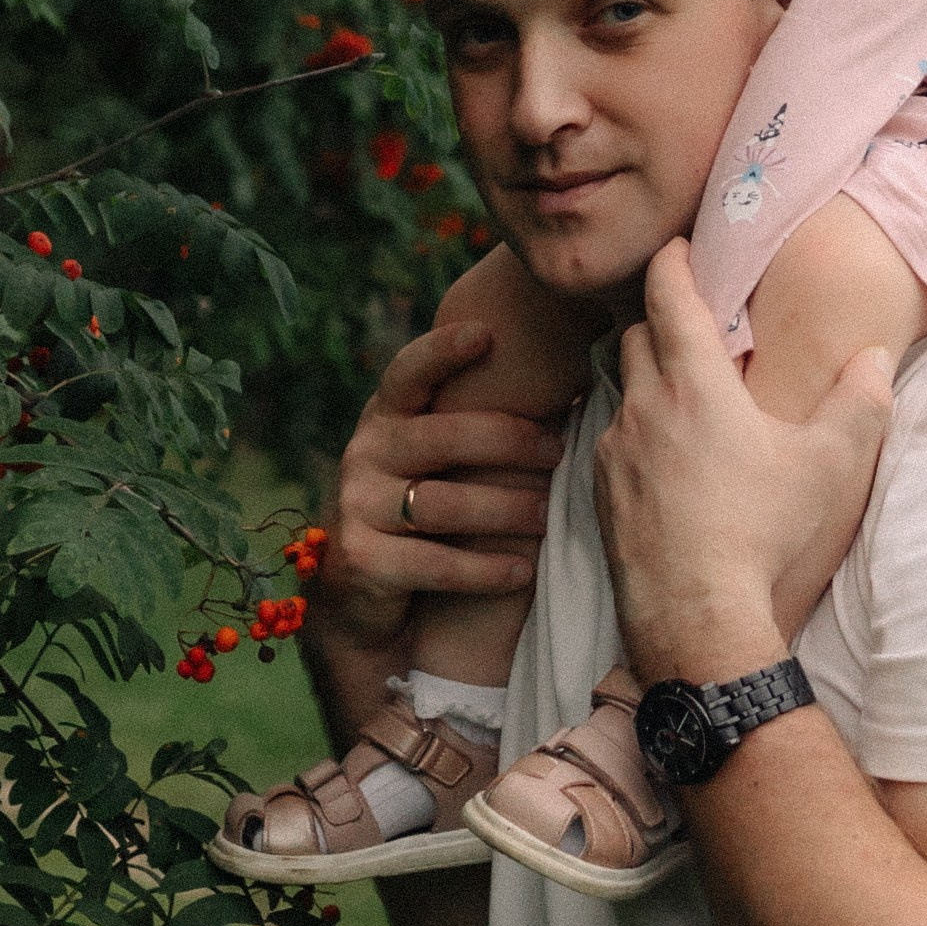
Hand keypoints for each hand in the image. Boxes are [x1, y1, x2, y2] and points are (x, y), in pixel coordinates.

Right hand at [321, 313, 566, 645]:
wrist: (358, 591)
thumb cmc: (420, 506)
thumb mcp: (431, 456)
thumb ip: (471, 419)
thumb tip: (569, 375)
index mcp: (386, 416)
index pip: (407, 373)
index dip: (442, 351)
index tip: (486, 334)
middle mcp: (364, 452)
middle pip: (441, 437)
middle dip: (508, 441)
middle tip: (560, 450)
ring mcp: (357, 506)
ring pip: (440, 503)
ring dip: (505, 510)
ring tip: (548, 516)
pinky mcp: (361, 560)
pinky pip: (434, 563)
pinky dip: (484, 569)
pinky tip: (523, 571)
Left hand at [594, 239, 893, 683]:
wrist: (696, 618)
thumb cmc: (764, 534)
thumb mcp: (831, 466)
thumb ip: (860, 403)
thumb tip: (876, 358)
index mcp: (694, 382)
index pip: (667, 293)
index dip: (672, 261)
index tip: (680, 247)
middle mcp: (644, 406)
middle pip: (635, 335)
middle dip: (660, 320)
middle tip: (693, 323)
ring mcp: (614, 452)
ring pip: (621, 390)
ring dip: (647, 380)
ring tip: (684, 396)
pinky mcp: (600, 495)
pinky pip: (612, 443)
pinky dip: (636, 434)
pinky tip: (667, 462)